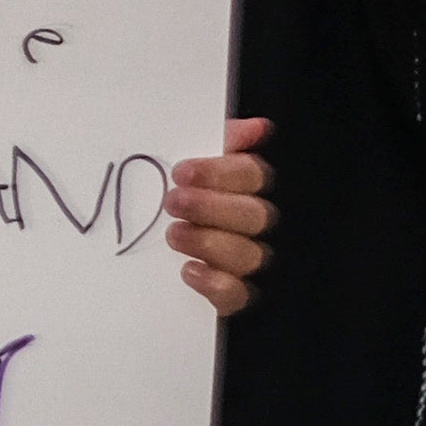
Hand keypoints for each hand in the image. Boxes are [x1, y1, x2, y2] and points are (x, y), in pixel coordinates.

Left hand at [160, 118, 274, 313]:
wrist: (163, 253)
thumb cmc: (188, 201)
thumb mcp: (200, 169)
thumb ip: (226, 141)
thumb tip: (258, 127)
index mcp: (253, 188)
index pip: (254, 174)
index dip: (220, 173)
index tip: (181, 172)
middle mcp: (262, 226)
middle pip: (255, 216)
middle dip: (211, 207)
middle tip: (172, 202)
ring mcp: (255, 264)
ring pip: (249, 255)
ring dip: (208, 242)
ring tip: (174, 233)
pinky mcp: (239, 298)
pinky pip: (238, 296)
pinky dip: (214, 284)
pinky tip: (189, 271)